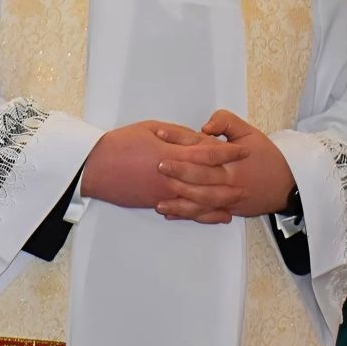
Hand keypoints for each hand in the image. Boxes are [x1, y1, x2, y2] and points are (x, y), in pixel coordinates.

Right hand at [79, 120, 250, 211]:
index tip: (244, 149)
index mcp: (172, 153)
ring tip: (239, 201)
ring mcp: (165, 193)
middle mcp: (172, 175)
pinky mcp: (157, 203)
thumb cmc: (120, 144)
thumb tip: (197, 138)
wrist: (95, 167)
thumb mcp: (150, 129)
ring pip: (201, 200)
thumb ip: (177, 135)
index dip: (228, 151)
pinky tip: (217, 216)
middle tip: (251, 180)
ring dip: (222, 200)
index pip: (208, 152)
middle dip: (232, 179)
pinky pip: (186, 211)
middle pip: (209, 179)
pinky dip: (204, 215)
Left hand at [153, 109, 295, 223]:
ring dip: (179, 200)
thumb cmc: (265, 156)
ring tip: (158, 199)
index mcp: (232, 156)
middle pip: (201, 174)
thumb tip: (204, 126)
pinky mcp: (228, 209)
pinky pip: (205, 213)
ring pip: (202, 199)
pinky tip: (169, 212)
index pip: (202, 144)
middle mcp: (229, 177)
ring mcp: (228, 196)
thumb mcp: (249, 132)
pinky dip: (187, 214)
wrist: (288, 185)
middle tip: (157, 165)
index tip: (159, 132)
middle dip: (178, 170)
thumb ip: (226, 122)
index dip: (180, 138)